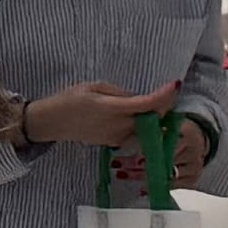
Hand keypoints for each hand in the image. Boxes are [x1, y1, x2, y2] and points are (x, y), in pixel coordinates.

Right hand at [23, 76, 184, 149]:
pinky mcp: (114, 142)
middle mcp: (118, 126)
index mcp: (112, 109)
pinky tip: (138, 114)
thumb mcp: (95, 87)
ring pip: (145, 127)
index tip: (175, 84)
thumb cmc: (70, 100)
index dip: (164, 96)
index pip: (147, 104)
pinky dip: (142, 123)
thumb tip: (139, 98)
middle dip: (164, 105)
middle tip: (169, 91)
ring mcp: (117, 137)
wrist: (52, 123)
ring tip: (156, 101)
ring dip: (154, 115)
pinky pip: (135, 132)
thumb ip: (120, 93)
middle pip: (151, 118)